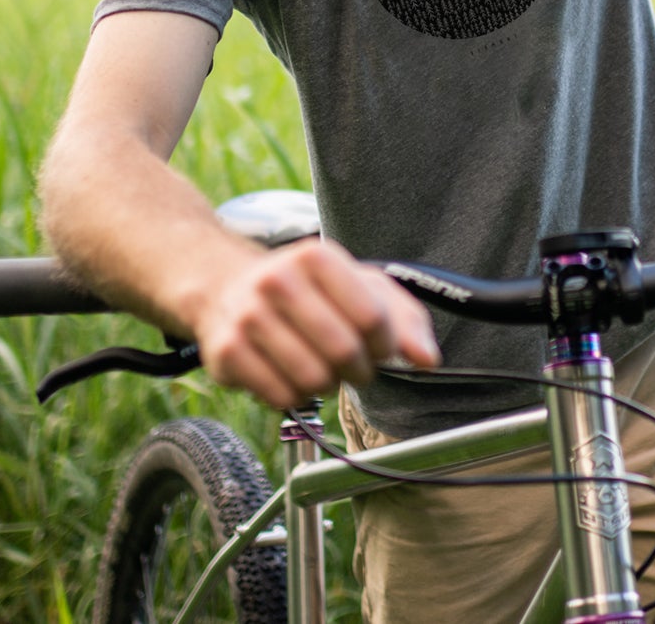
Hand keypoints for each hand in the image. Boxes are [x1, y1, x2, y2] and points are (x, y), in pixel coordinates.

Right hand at [191, 239, 441, 409]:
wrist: (226, 287)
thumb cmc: (306, 289)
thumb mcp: (360, 286)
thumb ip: (403, 318)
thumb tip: (427, 359)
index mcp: (317, 257)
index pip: (372, 317)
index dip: (385, 345)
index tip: (381, 349)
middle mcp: (278, 281)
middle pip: (344, 351)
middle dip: (359, 369)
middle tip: (354, 366)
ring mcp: (248, 317)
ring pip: (313, 379)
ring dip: (327, 384)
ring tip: (321, 367)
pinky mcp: (226, 353)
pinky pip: (281, 397)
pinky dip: (296, 396)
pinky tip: (291, 375)